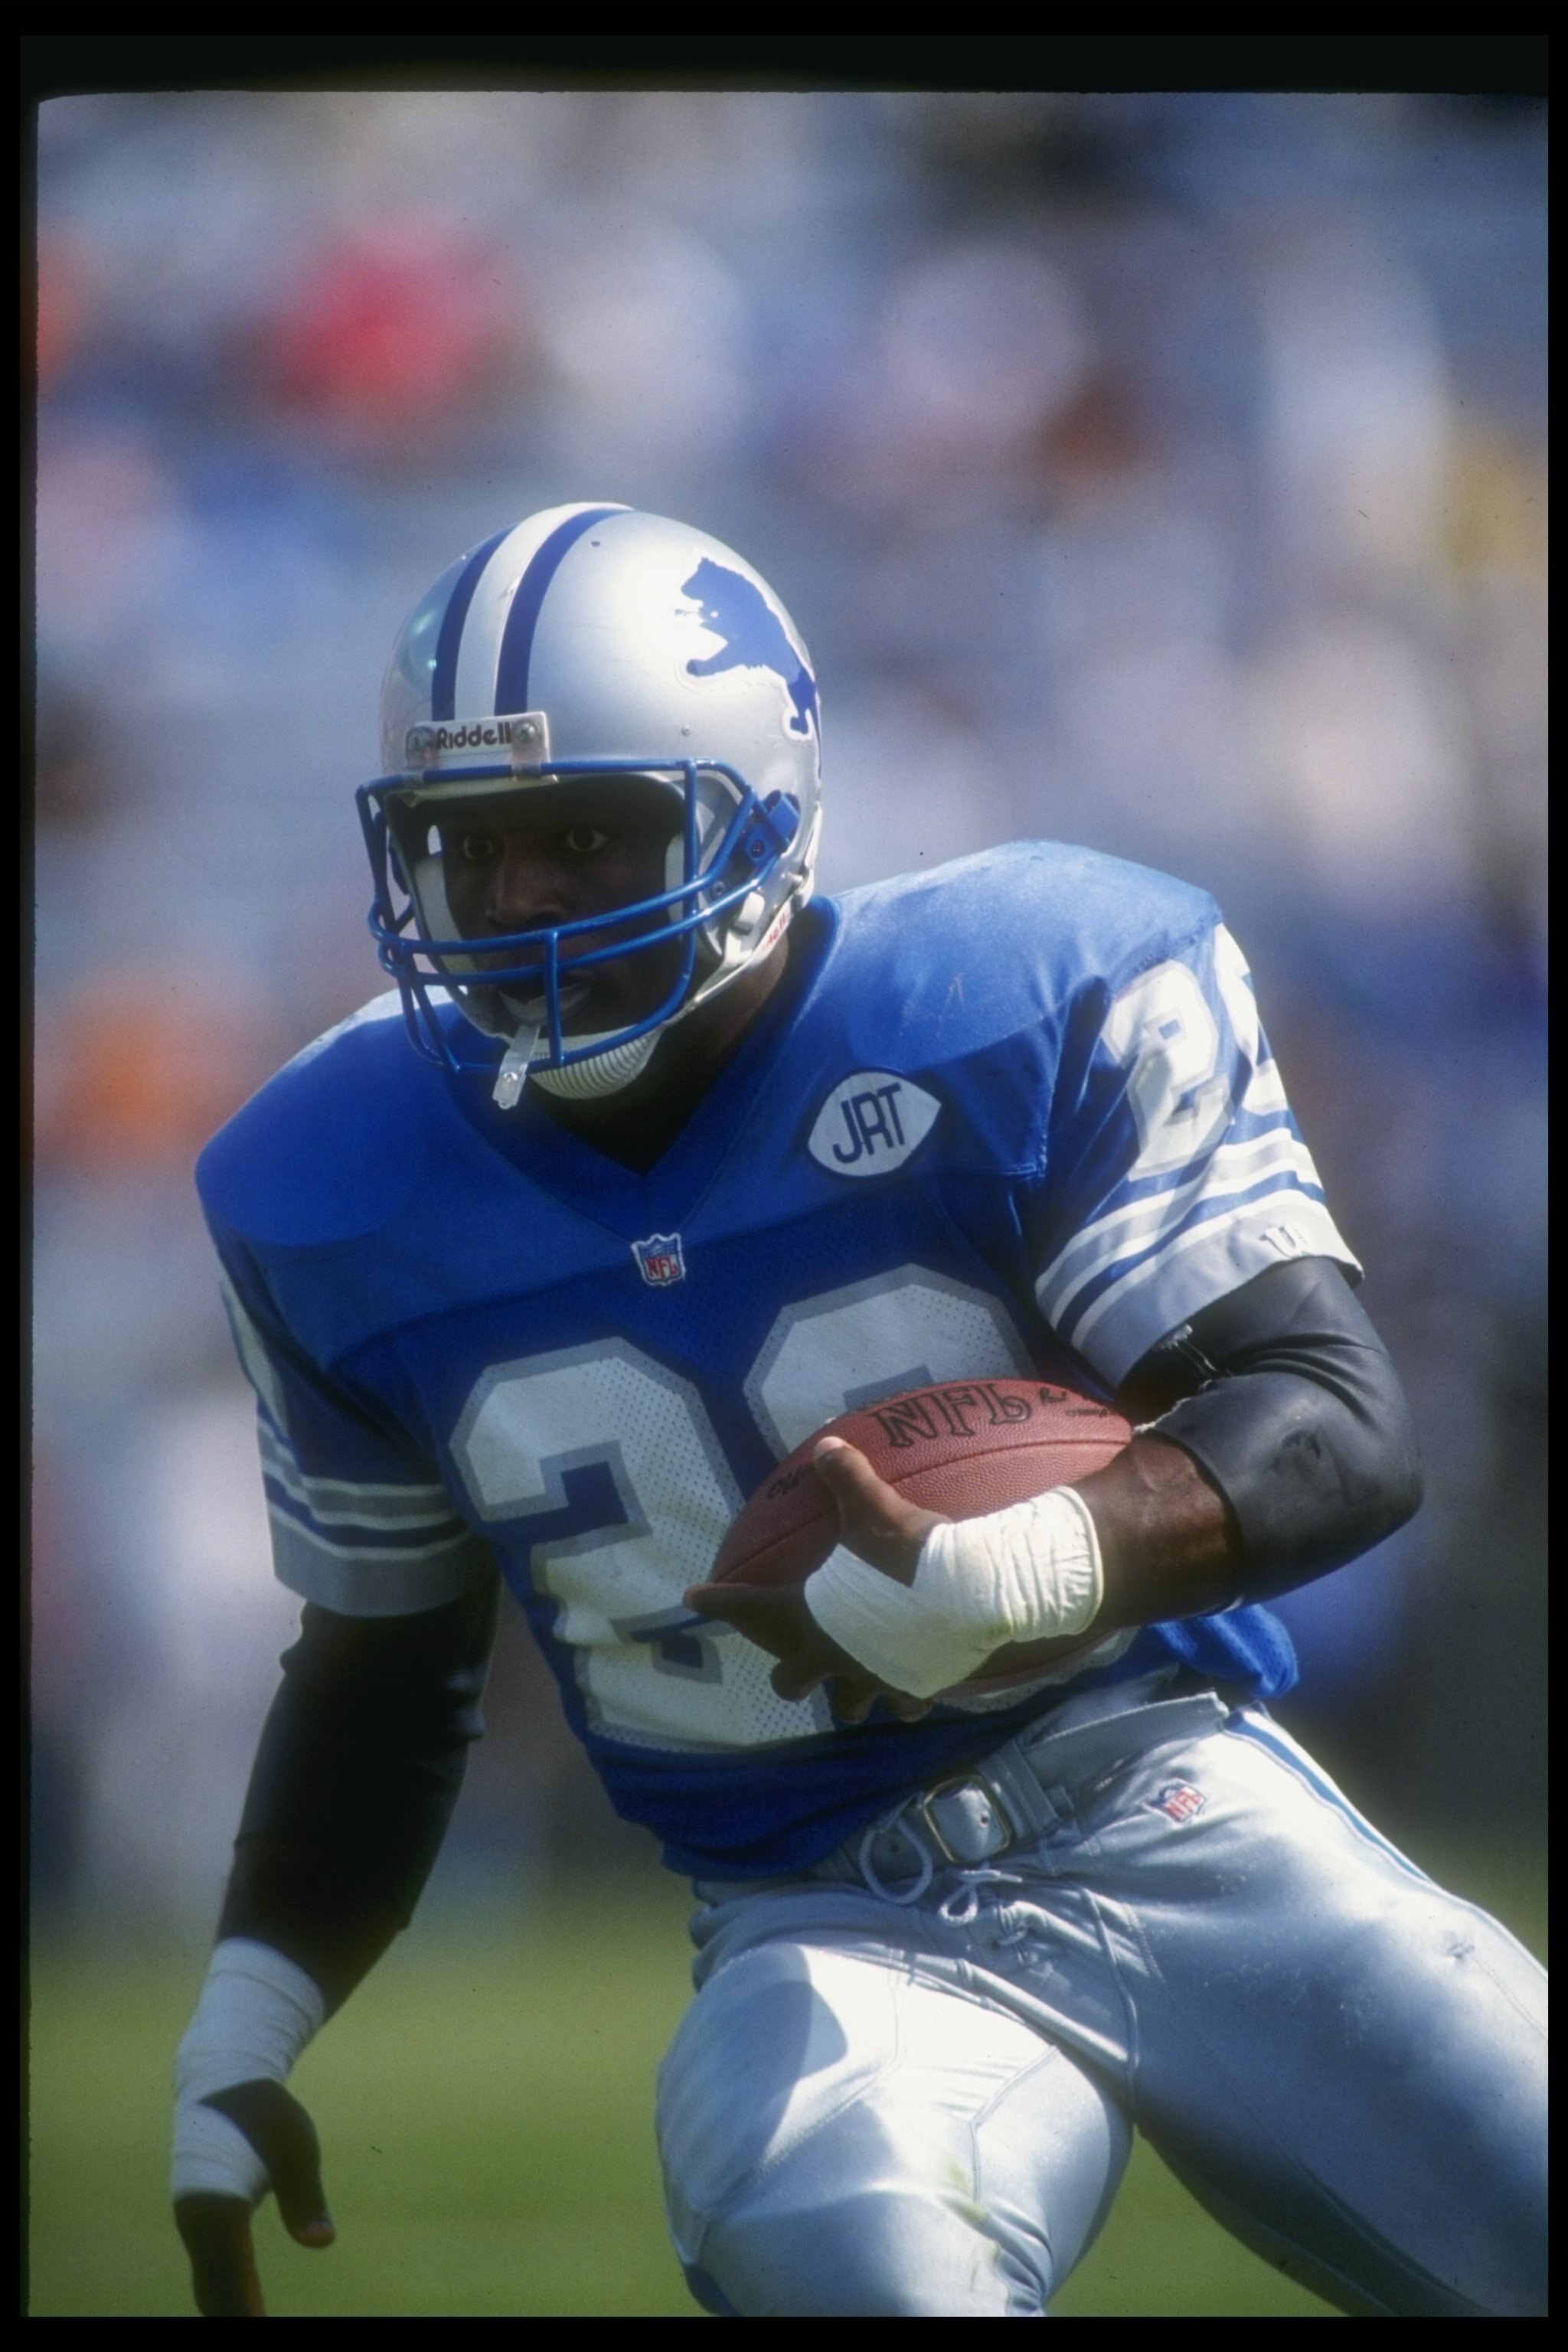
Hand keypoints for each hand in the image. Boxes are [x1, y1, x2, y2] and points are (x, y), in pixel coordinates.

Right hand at [173, 2080, 333, 2316]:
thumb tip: (320, 2242)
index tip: (263, 2326)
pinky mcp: (195, 2216)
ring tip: (256, 2319)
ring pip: (208, 2281)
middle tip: (265, 2324)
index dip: (246, 2310)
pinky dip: (223, 2291)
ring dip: (228, 2306)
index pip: (232, 2276)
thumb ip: (305, 2196)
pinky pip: (208, 2266)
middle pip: (215, 2289)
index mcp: (219, 2208)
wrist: (219, 2078)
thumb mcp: (294, 2145)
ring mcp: (191, 2221)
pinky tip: (243, 2304)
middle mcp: (197, 2222)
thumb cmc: (262, 2109)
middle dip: (236, 2314)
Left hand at [685, 1437, 944, 1724]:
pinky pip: (905, 1705)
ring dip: (849, 1697)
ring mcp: (869, 1677)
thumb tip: (827, 1441)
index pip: (746, 1605)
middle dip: (789, 1673)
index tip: (692, 1598)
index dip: (716, 1601)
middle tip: (794, 1661)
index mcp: (805, 1614)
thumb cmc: (904, 1552)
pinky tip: (912, 1691)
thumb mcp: (871, 1507)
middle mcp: (829, 1655)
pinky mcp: (910, 1688)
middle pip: (790, 1681)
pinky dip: (906, 1699)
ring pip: (848, 1706)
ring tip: (855, 1686)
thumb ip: (845, 1476)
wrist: (966, 1594)